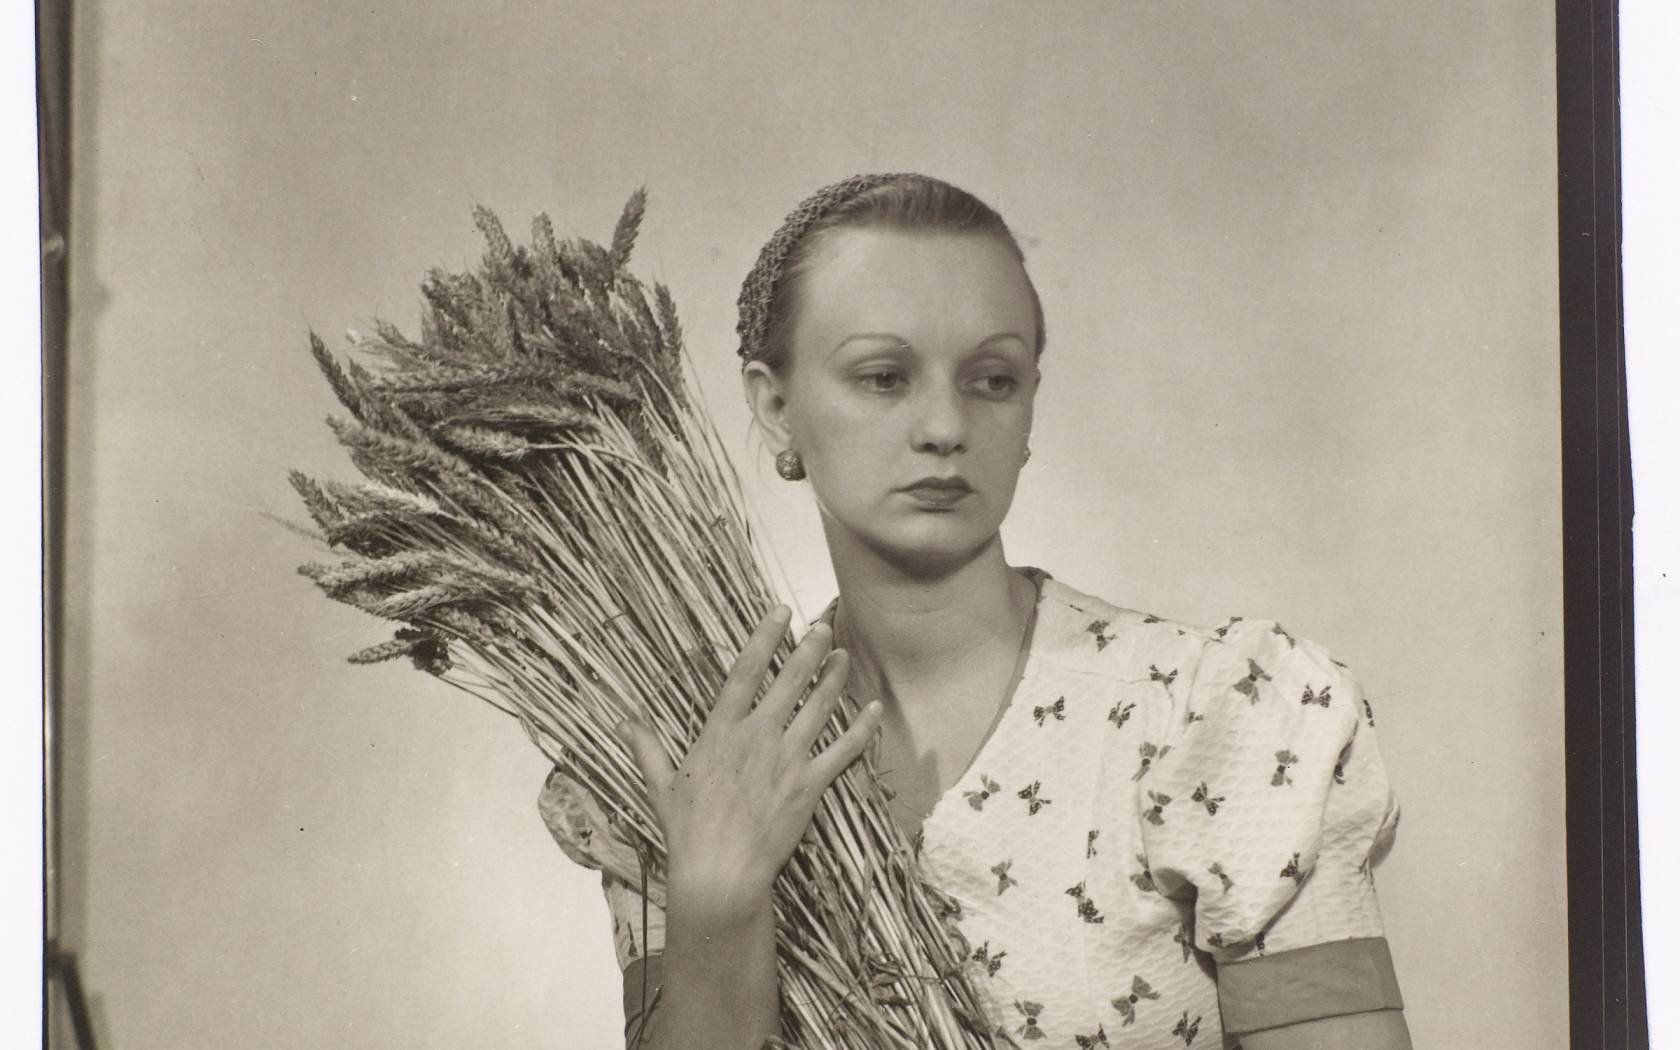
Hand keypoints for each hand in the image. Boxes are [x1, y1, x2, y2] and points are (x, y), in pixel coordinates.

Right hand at [615, 607, 881, 921]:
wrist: (720, 873)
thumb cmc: (687, 832)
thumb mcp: (661, 785)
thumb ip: (647, 748)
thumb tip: (625, 721)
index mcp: (720, 732)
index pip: (745, 672)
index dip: (765, 639)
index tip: (780, 613)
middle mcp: (757, 737)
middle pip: (789, 681)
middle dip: (809, 649)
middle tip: (824, 625)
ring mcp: (786, 759)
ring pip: (819, 708)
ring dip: (834, 679)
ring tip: (845, 655)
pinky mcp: (809, 786)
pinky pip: (843, 752)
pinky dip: (862, 729)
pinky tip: (875, 710)